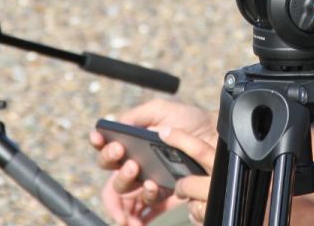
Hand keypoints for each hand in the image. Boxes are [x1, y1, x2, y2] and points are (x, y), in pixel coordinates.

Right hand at [89, 100, 216, 224]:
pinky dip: (145, 198)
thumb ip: (138, 115)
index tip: (98, 137)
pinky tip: (152, 187)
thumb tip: (117, 123)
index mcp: (131, 141)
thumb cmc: (188, 120)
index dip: (99, 142)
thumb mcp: (162, 109)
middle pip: (110, 168)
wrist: (215, 136)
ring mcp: (147, 179)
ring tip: (136, 170)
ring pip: (123, 189)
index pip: (107, 145)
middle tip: (121, 151)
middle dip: (110, 159)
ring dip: (124, 181)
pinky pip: (146, 203)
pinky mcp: (162, 194)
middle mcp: (135, 161)